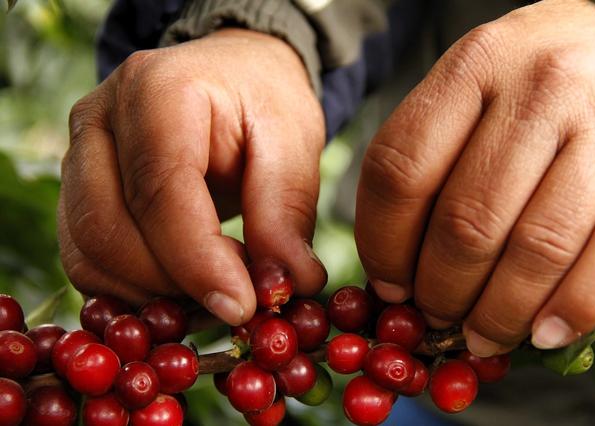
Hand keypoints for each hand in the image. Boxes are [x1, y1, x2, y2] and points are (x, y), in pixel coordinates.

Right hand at [58, 29, 326, 325]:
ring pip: (89, 255)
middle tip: (238, 296)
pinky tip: (185, 286)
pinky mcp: (77, 191)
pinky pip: (87, 261)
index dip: (198, 262)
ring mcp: (78, 155)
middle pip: (108, 229)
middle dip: (174, 284)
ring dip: (152, 294)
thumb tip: (289, 285)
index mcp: (157, 91)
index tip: (242, 306)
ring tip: (217, 286)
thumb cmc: (262, 101)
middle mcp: (99, 119)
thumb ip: (285, 212)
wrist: (230, 75)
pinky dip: (133, 291)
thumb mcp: (292, 142)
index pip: (160, 192)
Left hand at [355, 0, 594, 354]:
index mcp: (473, 66)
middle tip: (434, 315)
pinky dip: (573, 307)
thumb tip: (394, 274)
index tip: (388, 285)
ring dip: (500, 311)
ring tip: (479, 335)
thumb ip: (422, 166)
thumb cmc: (516, 84)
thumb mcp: (458, 96)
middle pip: (468, 220)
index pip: (402, 172)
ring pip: (538, 247)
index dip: (384, 245)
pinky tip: (542, 332)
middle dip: (442, 290)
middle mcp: (544, 86)